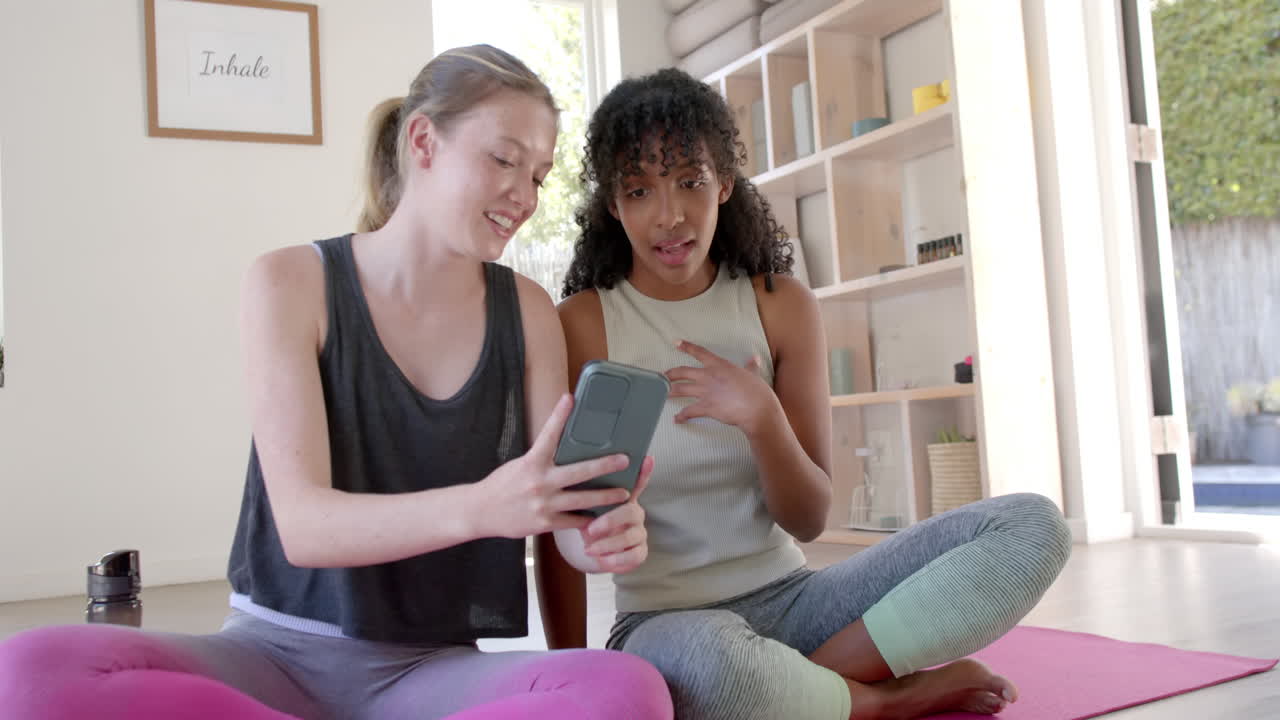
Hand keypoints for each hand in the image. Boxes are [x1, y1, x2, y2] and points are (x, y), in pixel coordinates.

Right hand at [474, 394, 632, 538]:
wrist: (481, 512)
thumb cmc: (503, 485)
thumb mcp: (520, 465)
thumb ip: (541, 459)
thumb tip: (563, 445)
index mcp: (531, 463)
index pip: (548, 434)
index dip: (559, 415)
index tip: (571, 399)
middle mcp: (540, 482)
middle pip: (579, 471)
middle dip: (605, 465)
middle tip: (625, 460)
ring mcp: (544, 504)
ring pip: (583, 500)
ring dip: (606, 496)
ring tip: (624, 494)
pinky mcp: (545, 523)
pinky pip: (573, 520)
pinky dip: (588, 518)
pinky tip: (602, 517)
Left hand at [579, 456, 651, 572]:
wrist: (594, 549)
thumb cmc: (590, 522)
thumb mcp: (587, 507)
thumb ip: (586, 493)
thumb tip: (571, 472)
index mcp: (623, 498)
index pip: (636, 482)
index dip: (644, 472)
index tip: (647, 459)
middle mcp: (635, 512)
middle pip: (631, 511)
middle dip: (610, 520)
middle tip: (590, 529)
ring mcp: (639, 532)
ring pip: (631, 536)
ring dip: (609, 544)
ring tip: (590, 549)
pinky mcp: (640, 551)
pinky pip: (634, 556)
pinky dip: (616, 560)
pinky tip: (602, 561)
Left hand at [667, 340, 777, 433]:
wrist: (756, 408)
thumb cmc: (756, 390)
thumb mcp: (753, 375)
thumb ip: (750, 367)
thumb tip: (754, 359)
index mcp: (719, 365)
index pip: (699, 353)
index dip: (686, 347)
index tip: (676, 342)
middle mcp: (708, 376)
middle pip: (682, 372)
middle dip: (670, 374)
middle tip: (663, 376)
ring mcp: (705, 392)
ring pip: (681, 390)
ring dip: (670, 392)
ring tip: (662, 394)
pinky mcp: (705, 407)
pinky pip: (688, 412)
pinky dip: (681, 416)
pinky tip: (676, 419)